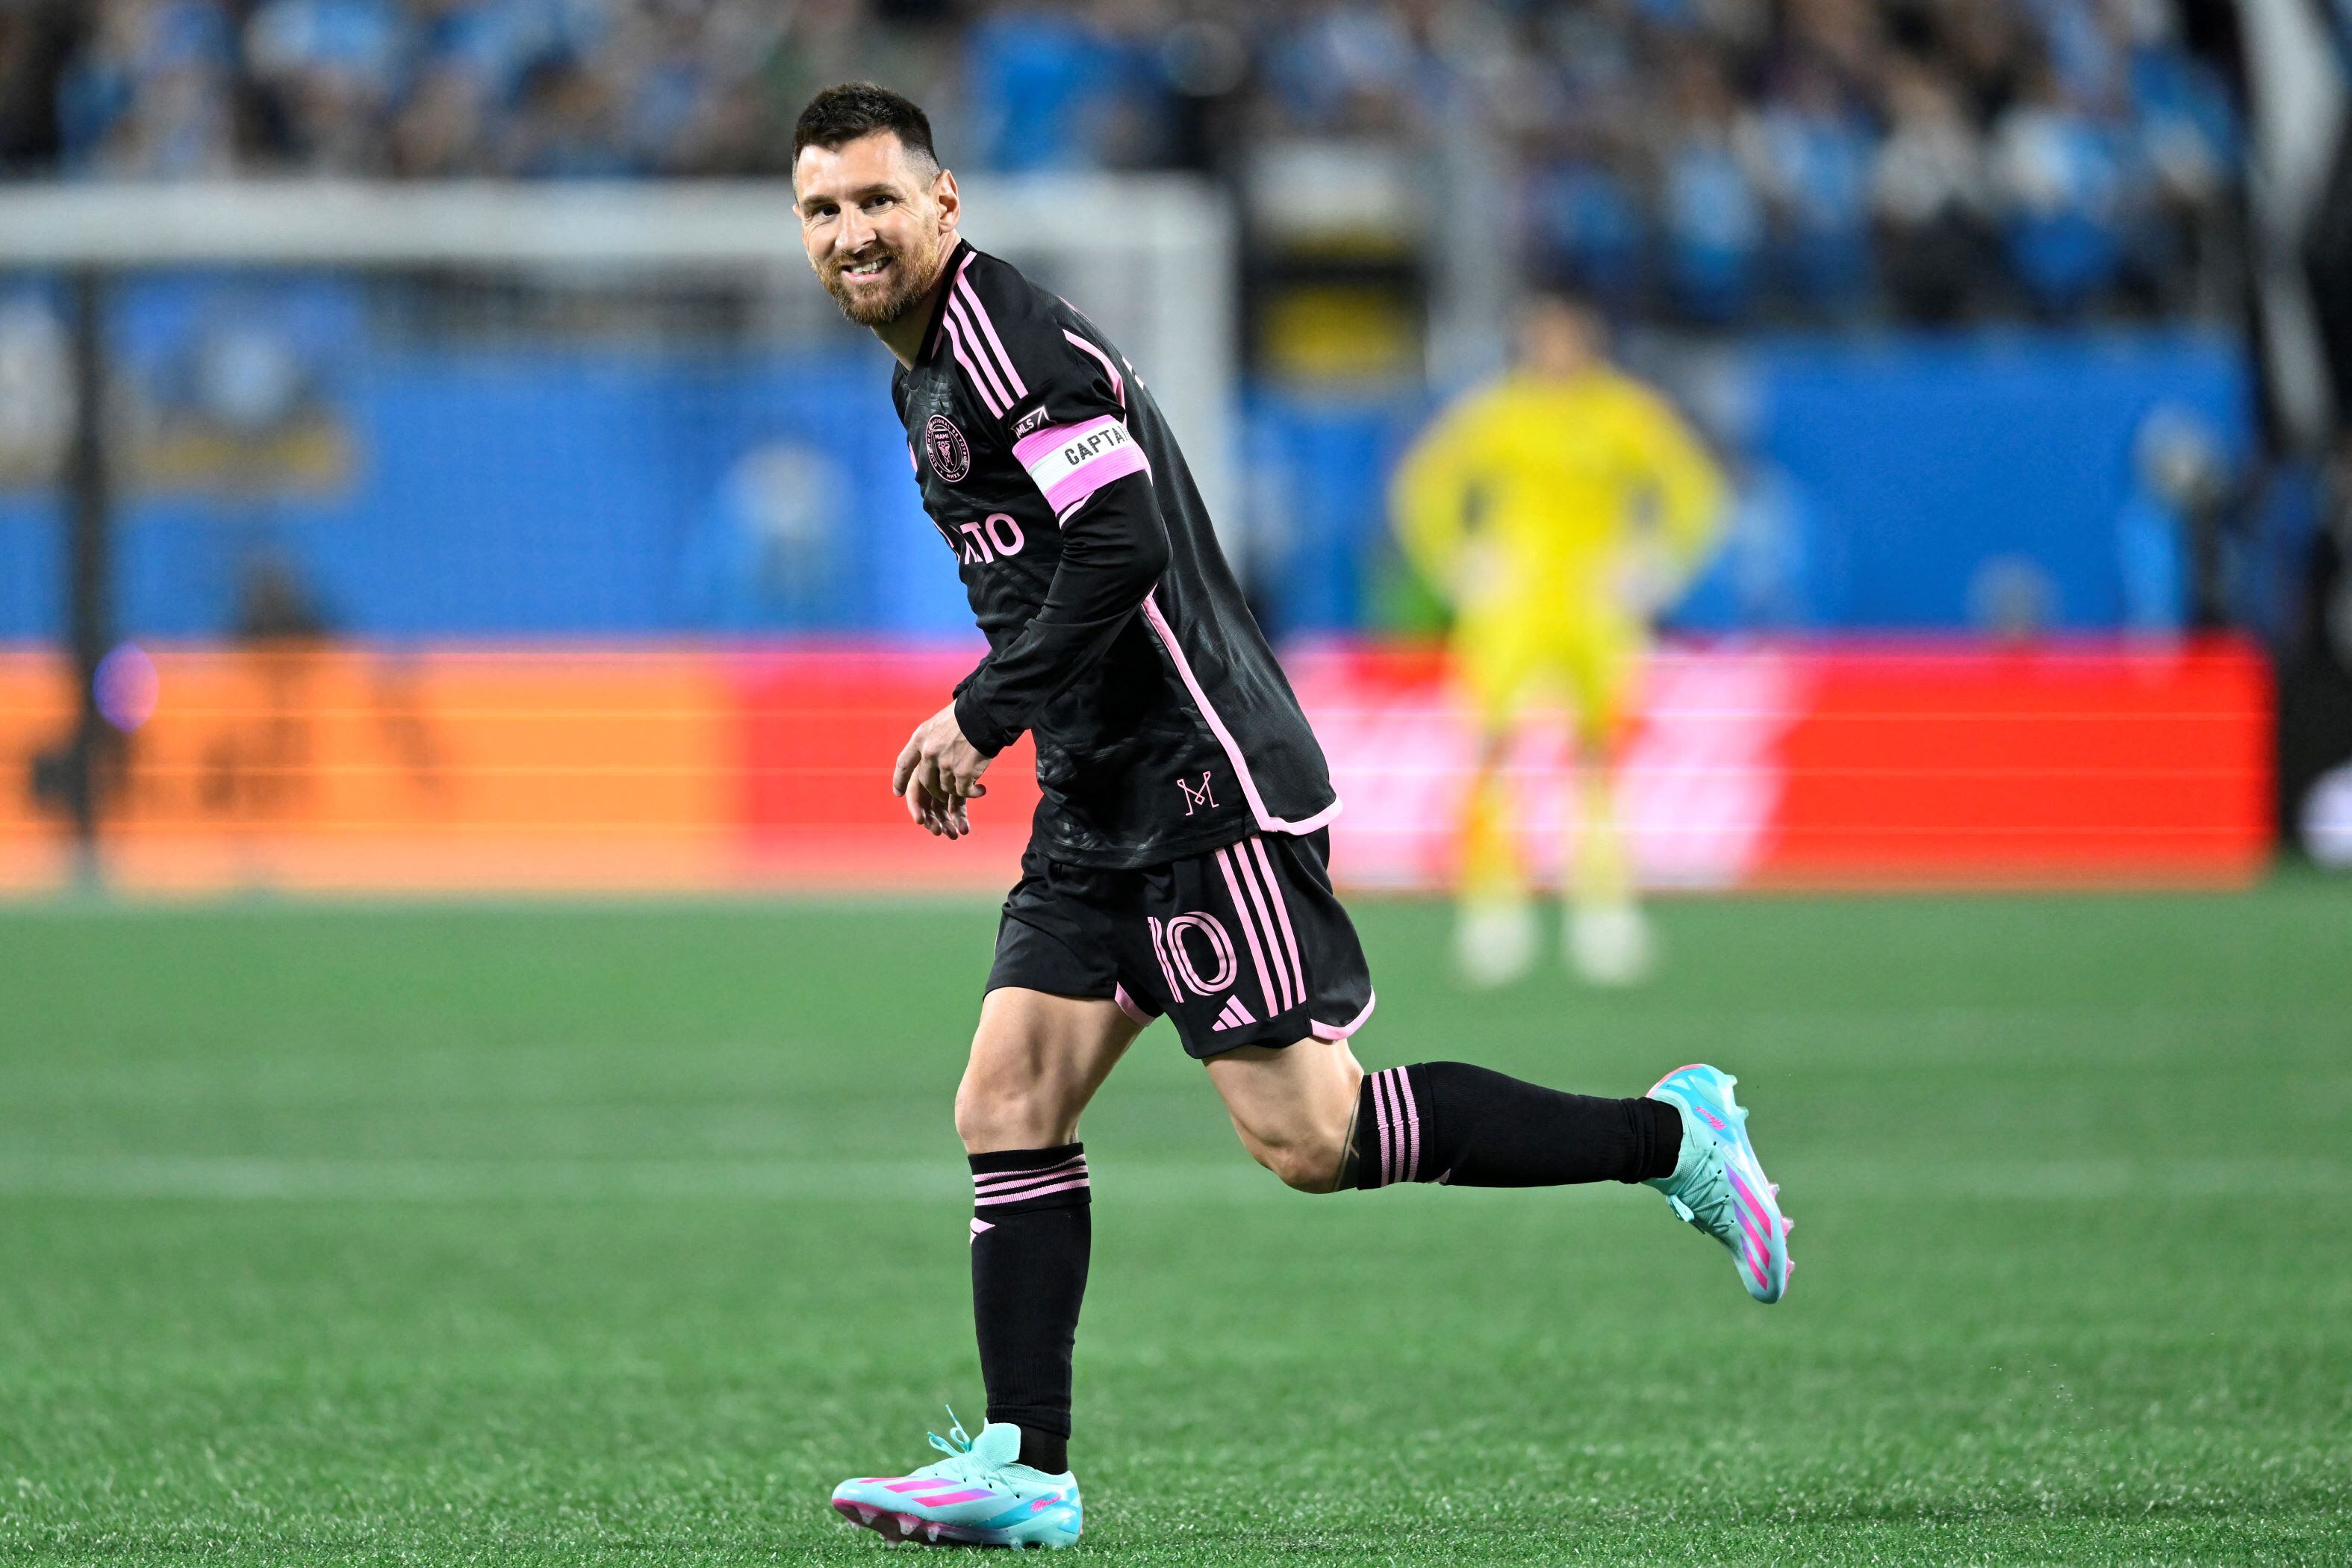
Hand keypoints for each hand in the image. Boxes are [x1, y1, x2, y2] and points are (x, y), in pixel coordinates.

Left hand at [892, 702, 991, 838]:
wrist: (986, 713)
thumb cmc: (965, 715)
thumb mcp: (938, 723)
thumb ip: (930, 741)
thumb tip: (927, 757)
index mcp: (921, 738)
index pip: (903, 764)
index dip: (899, 781)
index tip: (898, 793)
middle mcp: (929, 753)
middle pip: (926, 782)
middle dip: (934, 791)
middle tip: (943, 796)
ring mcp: (946, 764)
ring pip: (946, 788)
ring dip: (956, 790)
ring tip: (968, 786)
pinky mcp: (963, 773)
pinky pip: (964, 791)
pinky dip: (973, 793)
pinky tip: (980, 790)